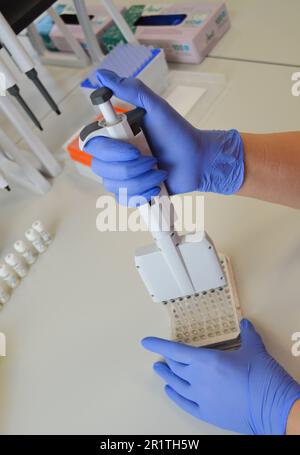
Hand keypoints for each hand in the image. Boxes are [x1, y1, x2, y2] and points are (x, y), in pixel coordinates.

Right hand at [84, 70, 243, 203]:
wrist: (197, 160)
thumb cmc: (178, 133)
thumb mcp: (157, 107)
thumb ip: (131, 90)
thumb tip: (101, 74)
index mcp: (116, 135)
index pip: (93, 145)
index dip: (110, 151)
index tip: (133, 149)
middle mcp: (114, 155)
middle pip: (101, 168)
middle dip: (131, 167)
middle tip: (153, 159)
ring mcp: (122, 175)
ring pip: (114, 185)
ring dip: (141, 180)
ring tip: (160, 173)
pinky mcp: (132, 192)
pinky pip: (124, 199)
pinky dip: (142, 194)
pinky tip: (156, 186)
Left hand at [141, 319, 299, 434]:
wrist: (274, 409)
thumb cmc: (263, 379)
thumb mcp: (255, 350)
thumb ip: (247, 335)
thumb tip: (245, 323)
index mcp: (207, 361)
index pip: (176, 350)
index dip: (159, 345)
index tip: (145, 342)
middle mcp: (199, 379)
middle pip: (175, 366)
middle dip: (167, 359)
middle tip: (162, 355)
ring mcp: (201, 398)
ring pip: (176, 384)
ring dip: (166, 376)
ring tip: (159, 370)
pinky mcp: (207, 414)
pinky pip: (184, 403)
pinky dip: (175, 396)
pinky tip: (170, 391)